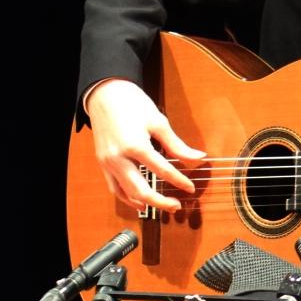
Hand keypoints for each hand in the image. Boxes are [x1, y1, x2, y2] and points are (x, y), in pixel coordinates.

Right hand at [85, 80, 204, 211]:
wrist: (105, 94)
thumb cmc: (131, 103)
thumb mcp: (158, 122)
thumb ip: (177, 144)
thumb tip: (198, 157)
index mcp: (135, 145)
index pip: (162, 171)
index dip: (179, 181)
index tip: (190, 187)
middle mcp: (119, 158)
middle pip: (142, 190)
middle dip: (162, 202)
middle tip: (177, 205)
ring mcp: (108, 163)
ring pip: (127, 194)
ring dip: (146, 203)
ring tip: (163, 206)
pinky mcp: (103, 164)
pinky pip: (115, 188)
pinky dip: (127, 199)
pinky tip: (140, 203)